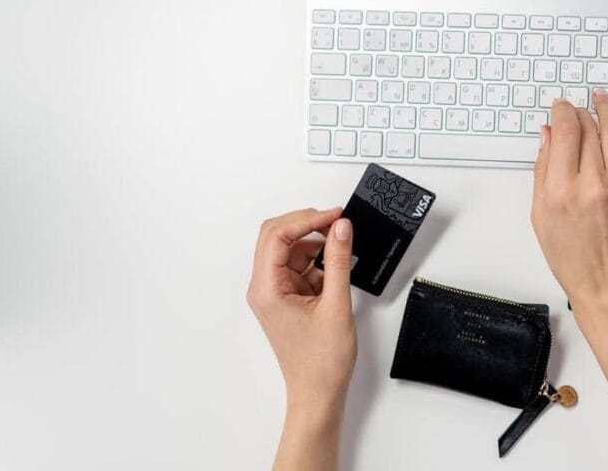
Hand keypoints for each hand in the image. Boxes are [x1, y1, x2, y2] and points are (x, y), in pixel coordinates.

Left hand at [247, 207, 355, 411]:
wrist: (318, 392)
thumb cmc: (321, 362)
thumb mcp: (336, 304)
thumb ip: (338, 261)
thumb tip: (341, 228)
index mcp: (267, 289)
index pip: (277, 236)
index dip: (307, 219)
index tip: (335, 215)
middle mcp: (264, 288)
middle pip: (277, 237)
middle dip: (307, 225)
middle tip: (337, 222)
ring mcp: (274, 292)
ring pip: (290, 250)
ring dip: (315, 244)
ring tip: (342, 248)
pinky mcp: (287, 297)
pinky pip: (299, 266)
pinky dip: (318, 262)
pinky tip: (336, 269)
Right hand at [531, 90, 607, 321]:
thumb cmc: (572, 259)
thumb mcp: (541, 217)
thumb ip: (542, 172)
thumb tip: (547, 136)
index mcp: (561, 192)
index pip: (564, 132)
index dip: (562, 111)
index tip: (560, 107)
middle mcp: (592, 185)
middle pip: (588, 128)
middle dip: (580, 111)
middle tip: (577, 109)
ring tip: (602, 101)